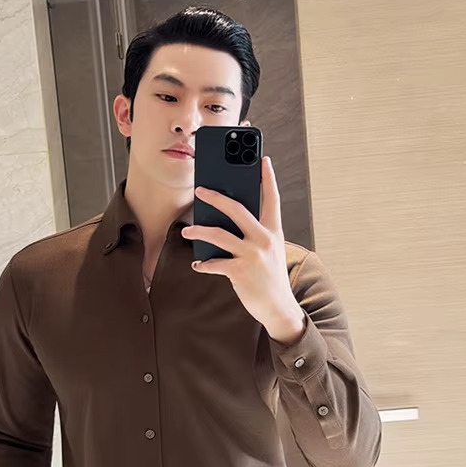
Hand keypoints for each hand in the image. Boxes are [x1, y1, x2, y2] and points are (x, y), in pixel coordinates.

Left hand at [181, 156, 305, 339]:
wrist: (278, 306)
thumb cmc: (270, 277)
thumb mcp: (271, 251)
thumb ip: (255, 234)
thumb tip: (227, 221)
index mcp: (274, 231)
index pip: (272, 199)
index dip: (268, 178)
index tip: (263, 160)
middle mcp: (264, 239)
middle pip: (237, 209)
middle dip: (216, 197)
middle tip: (200, 190)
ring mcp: (252, 255)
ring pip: (219, 234)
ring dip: (199, 231)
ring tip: (187, 230)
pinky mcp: (240, 271)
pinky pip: (215, 263)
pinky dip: (204, 264)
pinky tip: (197, 264)